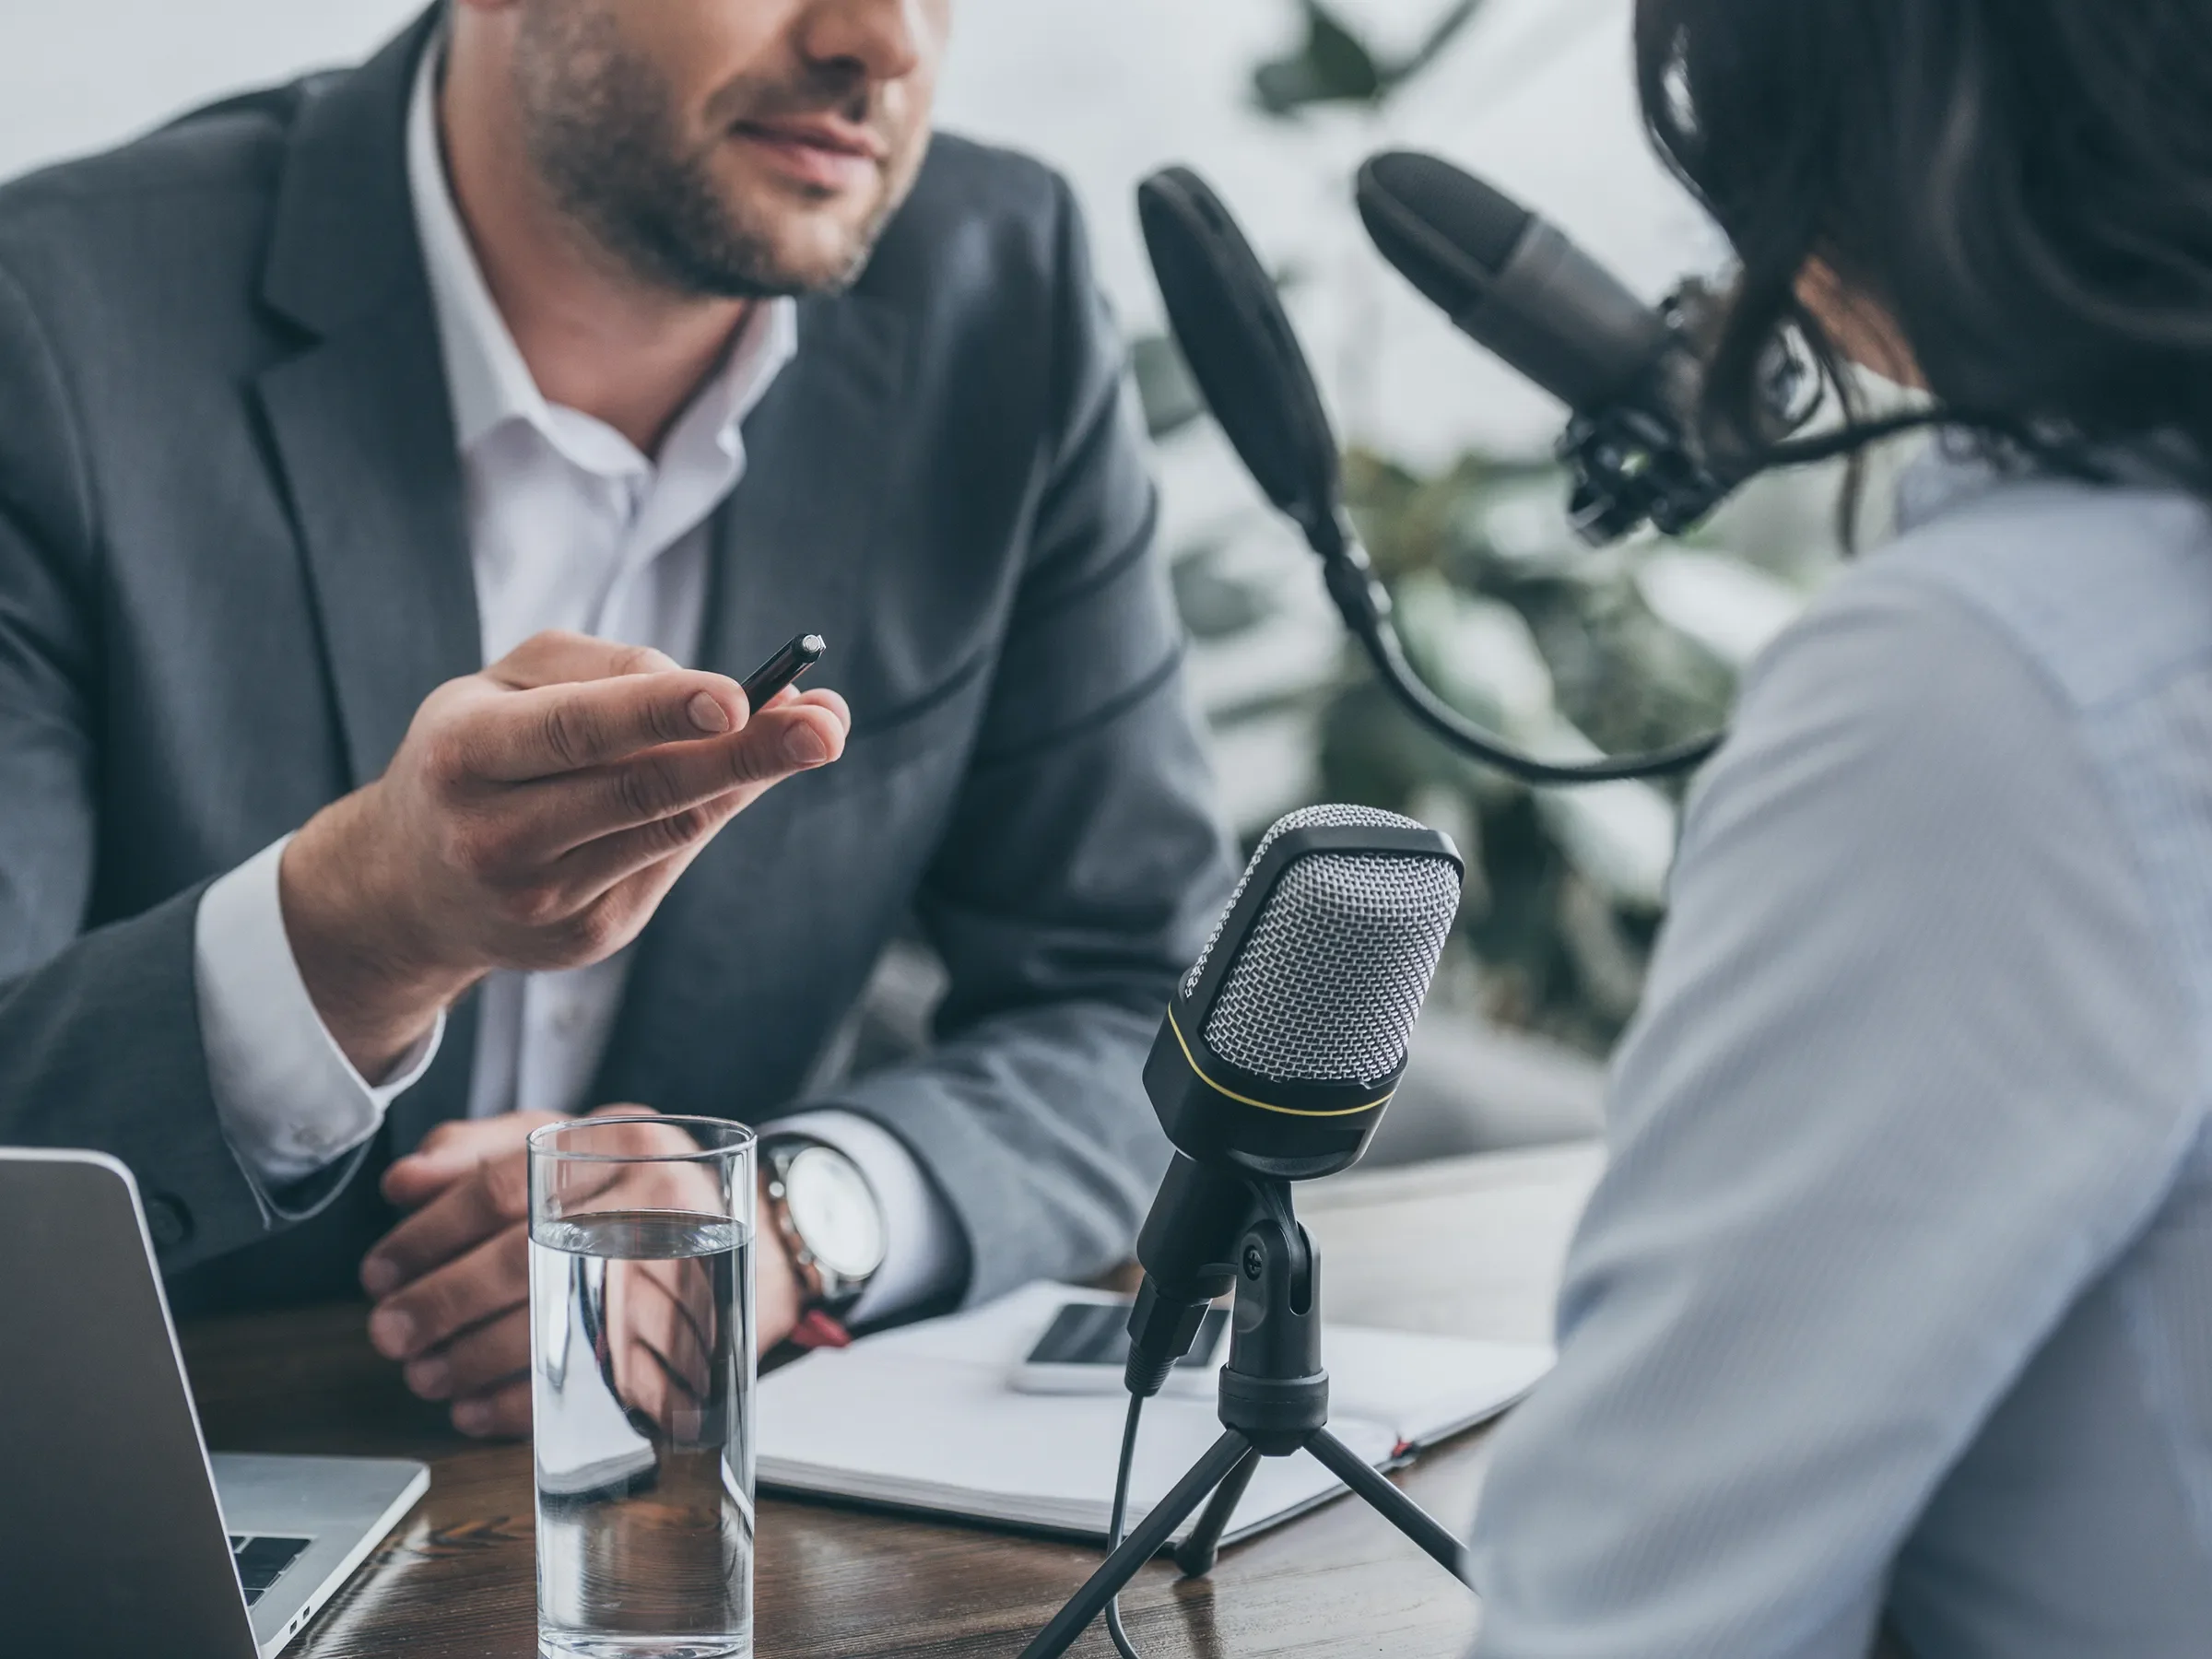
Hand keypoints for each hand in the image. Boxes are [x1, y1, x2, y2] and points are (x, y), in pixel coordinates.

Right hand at [282, 631, 850, 1076]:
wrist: (409, 886)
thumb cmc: (474, 753)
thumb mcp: (504, 686)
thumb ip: (603, 671)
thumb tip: (717, 690)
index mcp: (465, 756)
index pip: (576, 732)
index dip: (660, 712)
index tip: (739, 694)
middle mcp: (496, 837)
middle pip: (643, 792)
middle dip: (745, 754)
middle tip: (825, 724)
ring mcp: (544, 900)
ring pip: (670, 830)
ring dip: (750, 779)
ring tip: (816, 730)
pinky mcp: (588, 937)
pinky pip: (670, 862)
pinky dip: (714, 811)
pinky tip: (743, 777)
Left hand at [362, 1106, 809, 1438]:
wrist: (770, 1242)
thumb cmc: (649, 1192)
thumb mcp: (580, 1146)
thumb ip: (487, 1150)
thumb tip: (403, 1184)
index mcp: (625, 1140)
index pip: (504, 1186)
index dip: (429, 1234)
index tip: (380, 1270)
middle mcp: (659, 1199)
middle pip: (524, 1255)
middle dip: (440, 1302)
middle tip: (390, 1329)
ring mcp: (679, 1272)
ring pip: (554, 1321)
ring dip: (472, 1358)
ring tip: (425, 1373)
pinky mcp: (686, 1342)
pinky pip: (594, 1379)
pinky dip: (524, 1404)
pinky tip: (476, 1410)